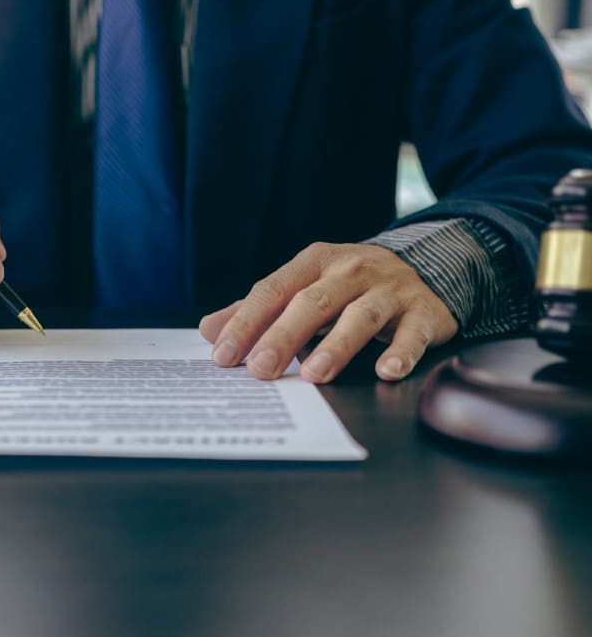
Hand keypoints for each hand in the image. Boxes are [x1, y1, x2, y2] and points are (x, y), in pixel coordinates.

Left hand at [199, 242, 457, 382]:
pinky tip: (386, 371)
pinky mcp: (424, 312)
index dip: (246, 322)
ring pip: (360, 316)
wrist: (427, 265)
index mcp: (315, 262)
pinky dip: (401, 352)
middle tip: (260, 369)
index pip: (273, 290)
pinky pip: (412, 333)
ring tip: (315, 375)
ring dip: (336, 345)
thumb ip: (258, 309)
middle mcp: (351, 270)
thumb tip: (210, 330)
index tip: (223, 354)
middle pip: (311, 302)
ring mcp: (389, 290)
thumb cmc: (351, 284)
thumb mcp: (304, 286)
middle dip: (283, 336)